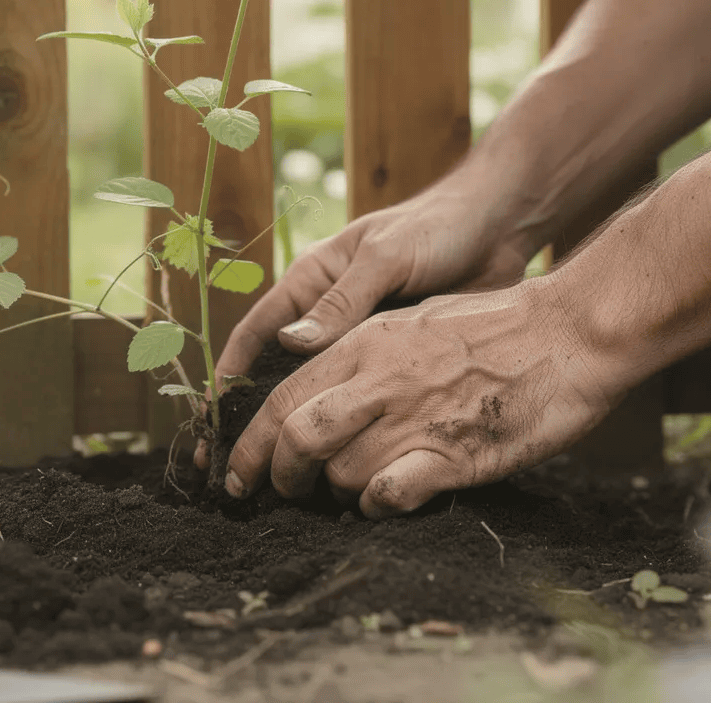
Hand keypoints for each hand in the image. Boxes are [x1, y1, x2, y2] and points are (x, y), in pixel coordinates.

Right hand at [197, 189, 532, 468]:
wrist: (497, 229)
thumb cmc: (433, 229)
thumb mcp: (384, 258)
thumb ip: (341, 302)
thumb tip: (290, 346)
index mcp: (309, 284)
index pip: (255, 335)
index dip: (230, 377)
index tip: (213, 421)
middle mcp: (325, 318)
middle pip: (278, 376)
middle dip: (256, 422)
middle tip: (238, 471)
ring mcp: (359, 343)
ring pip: (319, 396)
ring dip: (302, 435)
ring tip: (283, 482)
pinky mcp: (393, 363)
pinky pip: (362, 402)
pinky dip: (349, 432)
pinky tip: (345, 465)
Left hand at [221, 281, 622, 516]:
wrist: (570, 331)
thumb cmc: (496, 327)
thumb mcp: (411, 323)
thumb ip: (362, 357)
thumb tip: (323, 394)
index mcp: (363, 346)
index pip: (281, 398)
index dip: (250, 444)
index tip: (238, 476)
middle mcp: (378, 381)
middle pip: (296, 440)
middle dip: (280, 478)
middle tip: (286, 495)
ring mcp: (413, 418)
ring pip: (341, 475)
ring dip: (340, 495)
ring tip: (358, 493)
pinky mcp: (452, 455)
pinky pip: (389, 495)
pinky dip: (379, 507)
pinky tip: (392, 501)